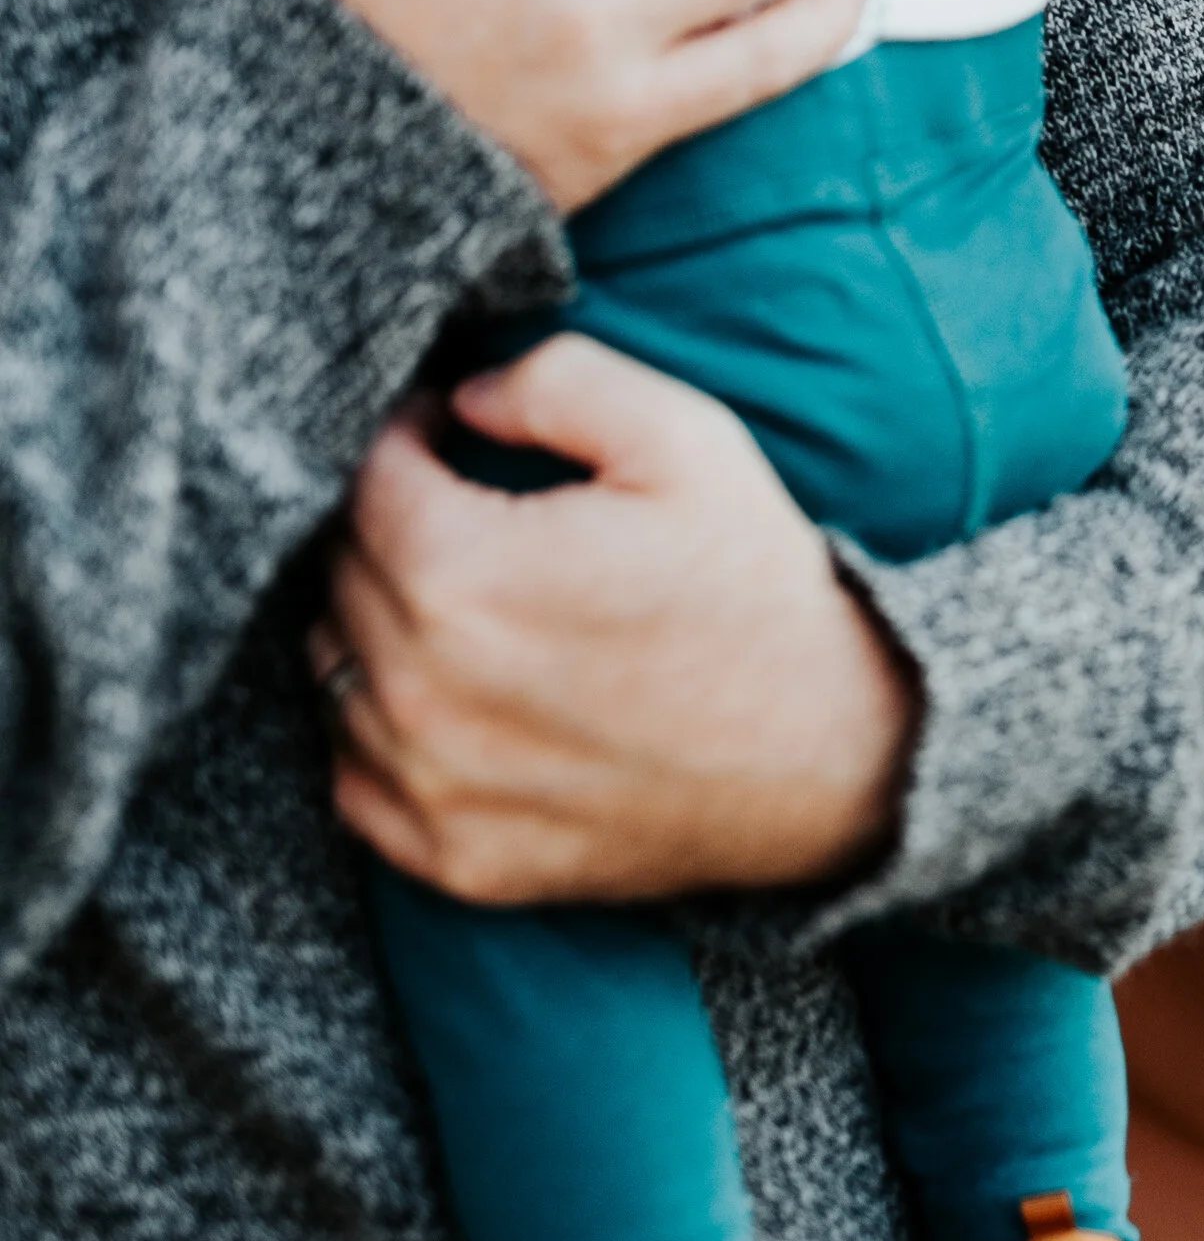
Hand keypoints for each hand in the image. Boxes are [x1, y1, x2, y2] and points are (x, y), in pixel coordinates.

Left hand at [311, 334, 918, 902]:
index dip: (405, 432)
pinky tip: (454, 692)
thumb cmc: (758, 591)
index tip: (449, 428)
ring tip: (465, 596)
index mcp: (460, 575)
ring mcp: (430, 787)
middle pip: (339, 571)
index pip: (364, 478)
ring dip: (377, 620)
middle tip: (467, 505)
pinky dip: (382, 728)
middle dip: (391, 522)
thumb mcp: (686, 438)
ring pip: (332, 670)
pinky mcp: (454, 859)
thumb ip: (555, 381)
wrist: (834, 759)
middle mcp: (419, 690)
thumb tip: (461, 399)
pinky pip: (354, 778)